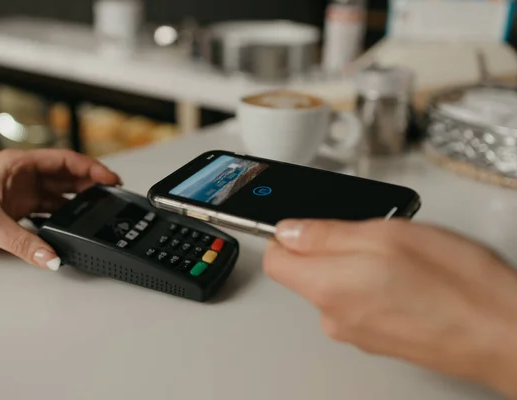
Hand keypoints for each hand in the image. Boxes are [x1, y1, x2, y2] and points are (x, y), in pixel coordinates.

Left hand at [0, 149, 120, 269]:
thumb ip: (23, 243)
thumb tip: (51, 257)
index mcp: (16, 165)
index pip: (64, 160)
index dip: (90, 167)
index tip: (110, 178)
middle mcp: (20, 177)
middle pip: (65, 177)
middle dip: (90, 184)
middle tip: (112, 195)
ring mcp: (18, 195)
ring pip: (58, 195)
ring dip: (77, 202)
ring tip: (97, 210)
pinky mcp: (15, 213)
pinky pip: (46, 213)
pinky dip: (61, 219)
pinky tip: (71, 226)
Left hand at [264, 219, 516, 397]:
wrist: (503, 336)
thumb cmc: (457, 285)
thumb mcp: (387, 235)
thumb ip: (327, 233)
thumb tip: (289, 230)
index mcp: (328, 286)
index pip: (275, 258)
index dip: (286, 234)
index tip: (304, 223)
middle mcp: (333, 316)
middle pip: (304, 272)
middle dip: (327, 247)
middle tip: (371, 234)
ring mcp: (354, 332)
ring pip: (333, 285)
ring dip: (353, 266)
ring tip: (398, 259)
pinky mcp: (375, 339)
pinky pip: (356, 303)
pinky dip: (371, 286)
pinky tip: (407, 279)